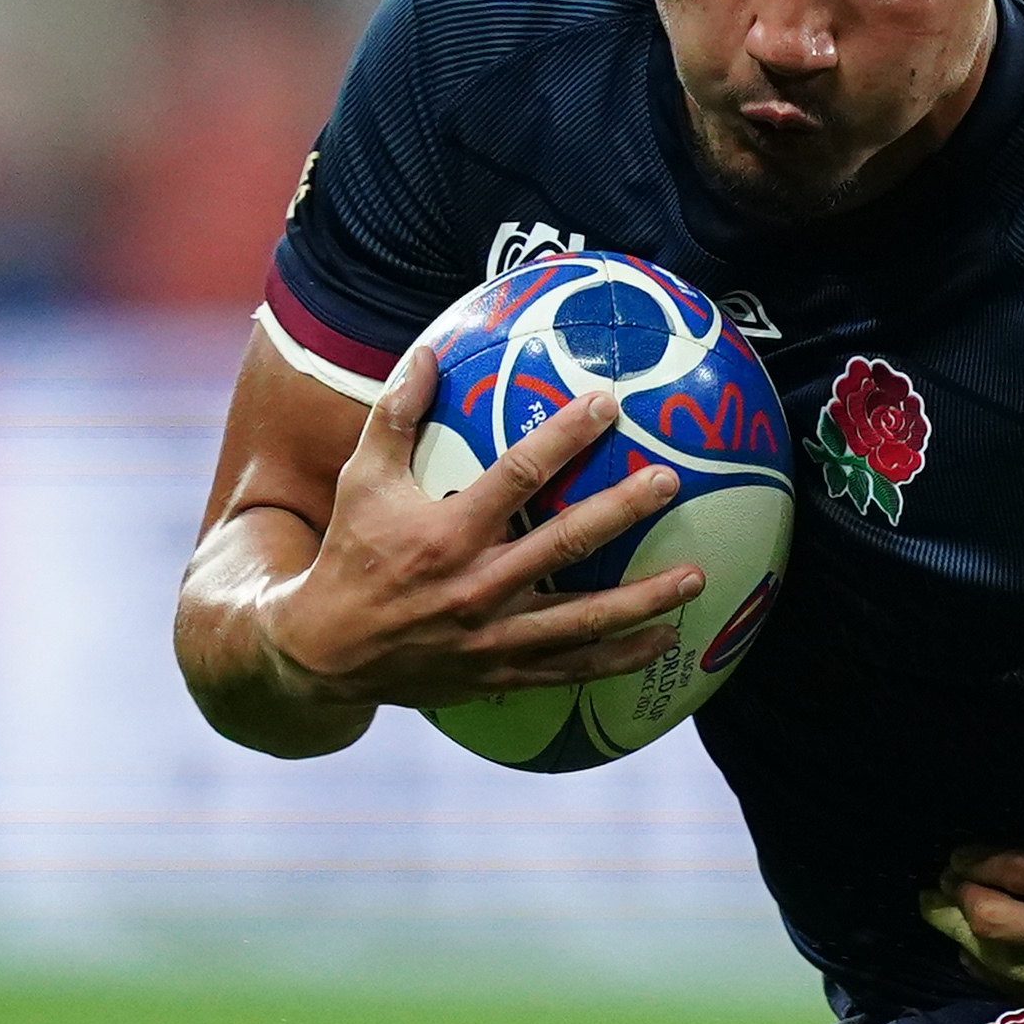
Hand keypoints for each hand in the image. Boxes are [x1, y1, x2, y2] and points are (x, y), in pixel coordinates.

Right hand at [260, 346, 709, 707]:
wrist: (324, 652)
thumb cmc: (349, 555)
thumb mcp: (361, 480)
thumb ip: (395, 415)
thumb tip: (428, 351)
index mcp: (447, 533)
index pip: (517, 475)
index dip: (565, 436)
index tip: (608, 404)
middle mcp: (478, 585)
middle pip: (566, 543)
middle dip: (622, 509)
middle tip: (670, 482)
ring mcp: (494, 635)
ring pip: (584, 618)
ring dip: (645, 598)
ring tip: (698, 576)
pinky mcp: (503, 672)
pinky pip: (573, 668)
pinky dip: (621, 658)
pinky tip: (665, 640)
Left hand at [948, 746, 1023, 1023]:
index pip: (1018, 869)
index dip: (976, 860)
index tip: (958, 852)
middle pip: (988, 916)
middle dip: (955, 898)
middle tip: (944, 884)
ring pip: (991, 959)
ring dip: (961, 936)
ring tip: (947, 918)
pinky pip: (1014, 993)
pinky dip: (989, 972)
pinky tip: (984, 961)